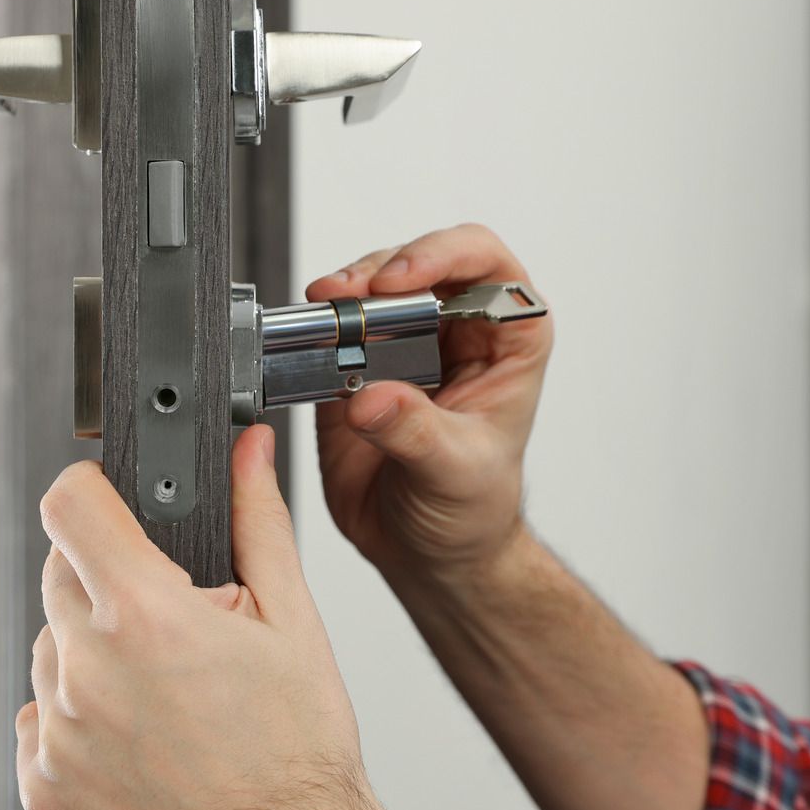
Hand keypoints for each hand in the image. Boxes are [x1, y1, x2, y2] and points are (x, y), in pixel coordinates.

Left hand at [20, 427, 525, 809]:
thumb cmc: (300, 758)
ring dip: (94, 659)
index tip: (105, 505)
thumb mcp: (293, 623)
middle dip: (109, 586)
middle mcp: (88, 671)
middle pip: (59, 578)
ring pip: (52, 655)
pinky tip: (142, 749)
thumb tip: (247, 453)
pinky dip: (79, 726)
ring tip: (166, 703)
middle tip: (172, 631)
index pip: (68, 506)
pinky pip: (43, 726)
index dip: (89, 493)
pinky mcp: (43, 792)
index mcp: (146, 616)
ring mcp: (58, 736)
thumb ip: (258, 522)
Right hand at [306, 224, 551, 578]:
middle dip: (377, 272)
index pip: (486, 265)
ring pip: (369, 288)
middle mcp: (454, 333)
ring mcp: (402, 347)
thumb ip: (415, 433)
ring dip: (340, 297)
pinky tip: (304, 344)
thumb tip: (372, 397)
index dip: (443, 255)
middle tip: (346, 300)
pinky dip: (312, 331)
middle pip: (417, 264)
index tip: (399, 281)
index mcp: (505, 343)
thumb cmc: (471, 511)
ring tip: (321, 316)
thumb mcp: (455, 474)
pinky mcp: (355, 368)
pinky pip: (329, 331)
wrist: (428, 554)